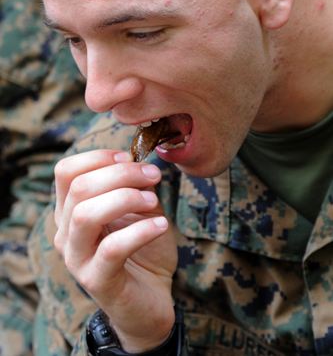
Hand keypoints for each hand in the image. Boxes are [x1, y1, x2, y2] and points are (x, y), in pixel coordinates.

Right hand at [54, 149, 177, 352]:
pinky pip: (113, 248)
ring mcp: (77, 258)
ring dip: (126, 198)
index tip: (130, 157)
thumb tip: (141, 165)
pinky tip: (161, 225)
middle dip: (121, 173)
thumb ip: (135, 187)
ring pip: (86, 214)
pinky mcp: (96, 281)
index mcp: (70, 210)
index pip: (67, 171)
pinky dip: (141, 230)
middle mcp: (65, 232)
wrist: (150, 298)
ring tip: (153, 202)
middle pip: (79, 187)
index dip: (98, 157)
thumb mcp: (140, 209)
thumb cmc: (142, 249)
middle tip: (153, 176)